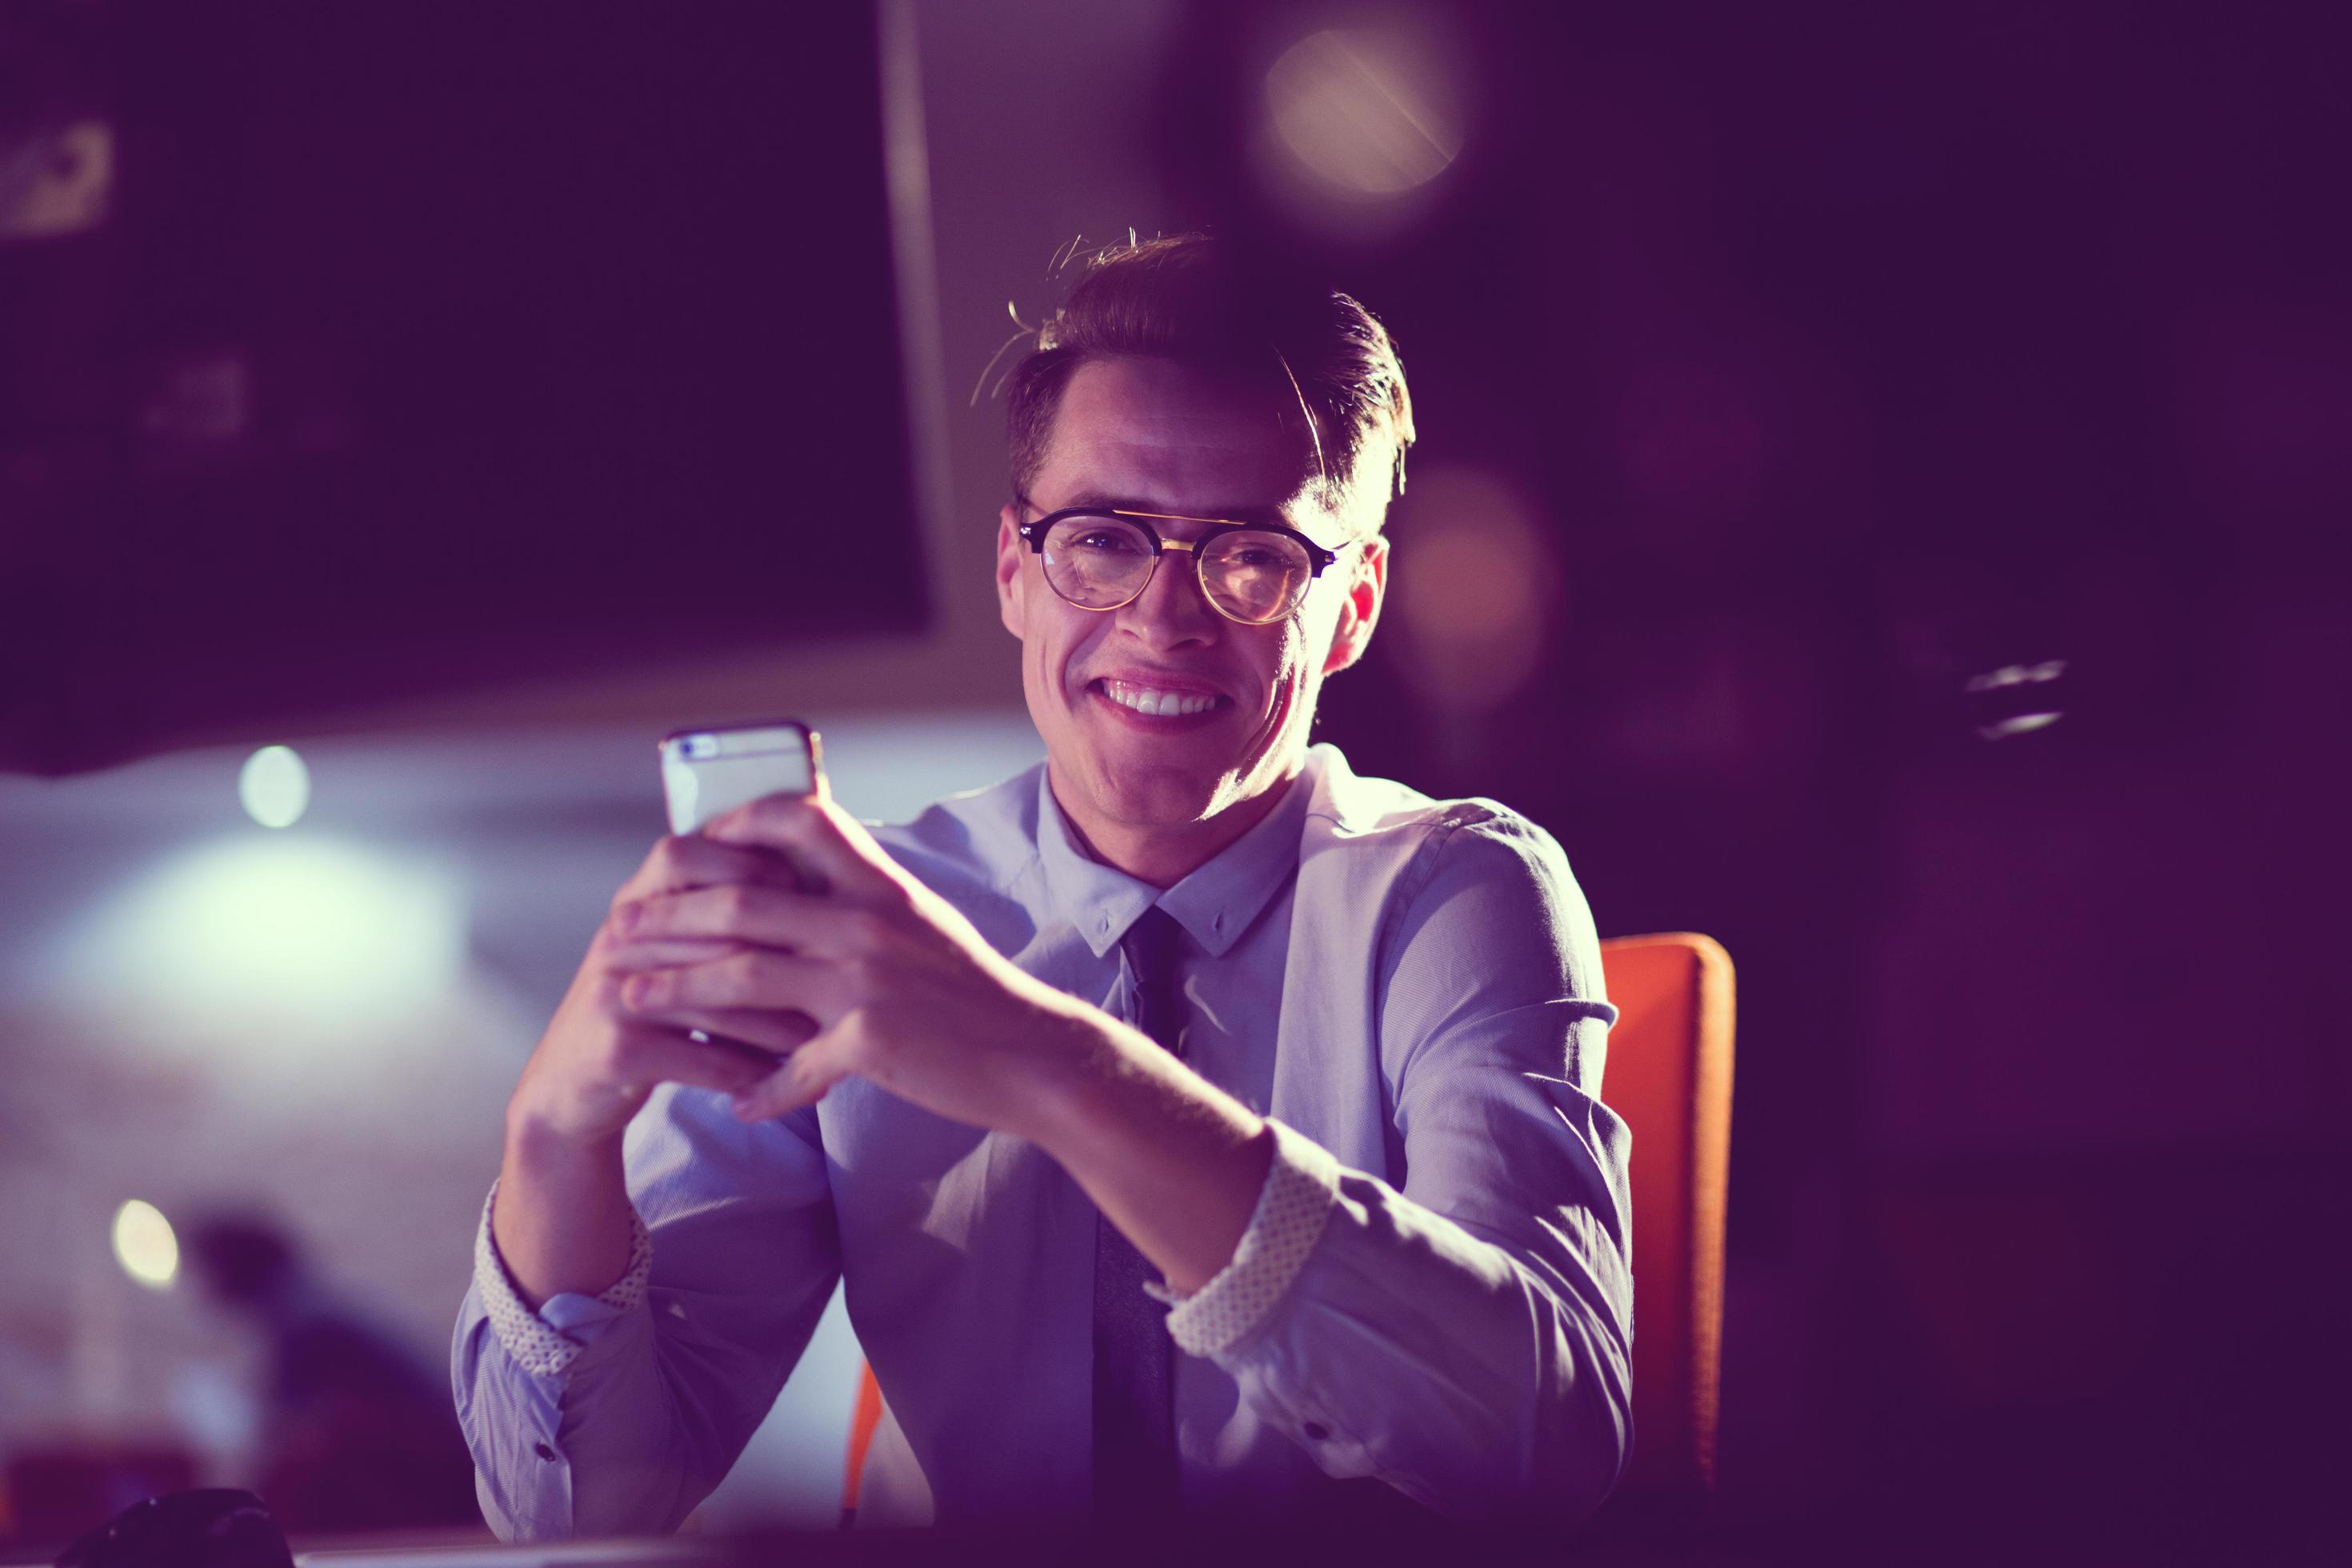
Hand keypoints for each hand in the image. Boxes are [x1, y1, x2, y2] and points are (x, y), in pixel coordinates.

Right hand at [504, 831, 820, 1148]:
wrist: (568, 1086)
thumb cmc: (642, 1009)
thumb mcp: (665, 950)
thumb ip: (713, 915)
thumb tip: (806, 884)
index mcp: (632, 904)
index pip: (683, 856)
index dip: (747, 865)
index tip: (804, 891)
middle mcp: (617, 941)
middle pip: (715, 932)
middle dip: (784, 960)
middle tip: (837, 977)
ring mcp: (610, 994)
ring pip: (720, 1001)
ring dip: (778, 1026)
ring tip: (822, 1039)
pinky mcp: (617, 1051)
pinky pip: (705, 1058)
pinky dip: (750, 1071)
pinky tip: (782, 1079)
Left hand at [608, 791, 1104, 1135]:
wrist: (1034, 1054)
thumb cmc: (973, 992)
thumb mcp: (921, 922)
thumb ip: (863, 900)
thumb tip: (804, 881)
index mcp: (879, 884)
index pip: (799, 817)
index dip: (734, 825)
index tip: (688, 846)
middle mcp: (868, 920)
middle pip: (742, 902)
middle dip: (669, 916)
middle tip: (618, 929)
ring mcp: (867, 980)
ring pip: (745, 977)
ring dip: (677, 990)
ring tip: (628, 998)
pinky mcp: (871, 1040)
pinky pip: (792, 1065)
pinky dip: (759, 1087)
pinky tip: (732, 1101)